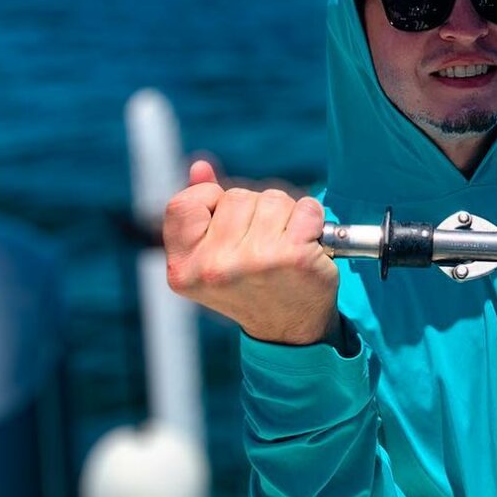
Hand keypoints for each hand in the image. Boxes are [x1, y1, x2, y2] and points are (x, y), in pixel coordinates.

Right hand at [163, 159, 340, 345]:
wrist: (289, 329)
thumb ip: (204, 210)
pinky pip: (307, 208)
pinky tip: (307, 244)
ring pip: (273, 198)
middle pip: (237, 196)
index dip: (210, 200)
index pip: (183, 203)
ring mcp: (255, 262)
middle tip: (263, 244)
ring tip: (284, 245)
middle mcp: (213, 267)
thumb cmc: (251, 284)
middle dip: (256, 210)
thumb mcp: (215, 254)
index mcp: (183, 267)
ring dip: (286, 214)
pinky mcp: (294, 258)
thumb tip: (199, 168)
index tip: (229, 222)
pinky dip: (313, 219)